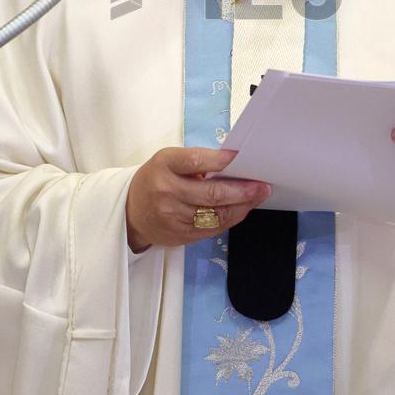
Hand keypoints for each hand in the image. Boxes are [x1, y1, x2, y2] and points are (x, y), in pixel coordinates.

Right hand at [126, 147, 271, 251]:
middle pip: (212, 194)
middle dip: (242, 191)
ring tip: (258, 197)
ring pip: (216, 215)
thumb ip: (197, 161)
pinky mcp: (181, 236)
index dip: (221, 160)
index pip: (196, 161)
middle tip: (263, 186)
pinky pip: (212, 229)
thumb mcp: (169, 160)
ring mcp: (174, 217)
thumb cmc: (156, 179)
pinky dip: (230, 219)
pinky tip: (241, 209)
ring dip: (242, 207)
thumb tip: (233, 165)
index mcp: (165, 165)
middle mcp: (167, 192)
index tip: (241, 157)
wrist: (130, 212)